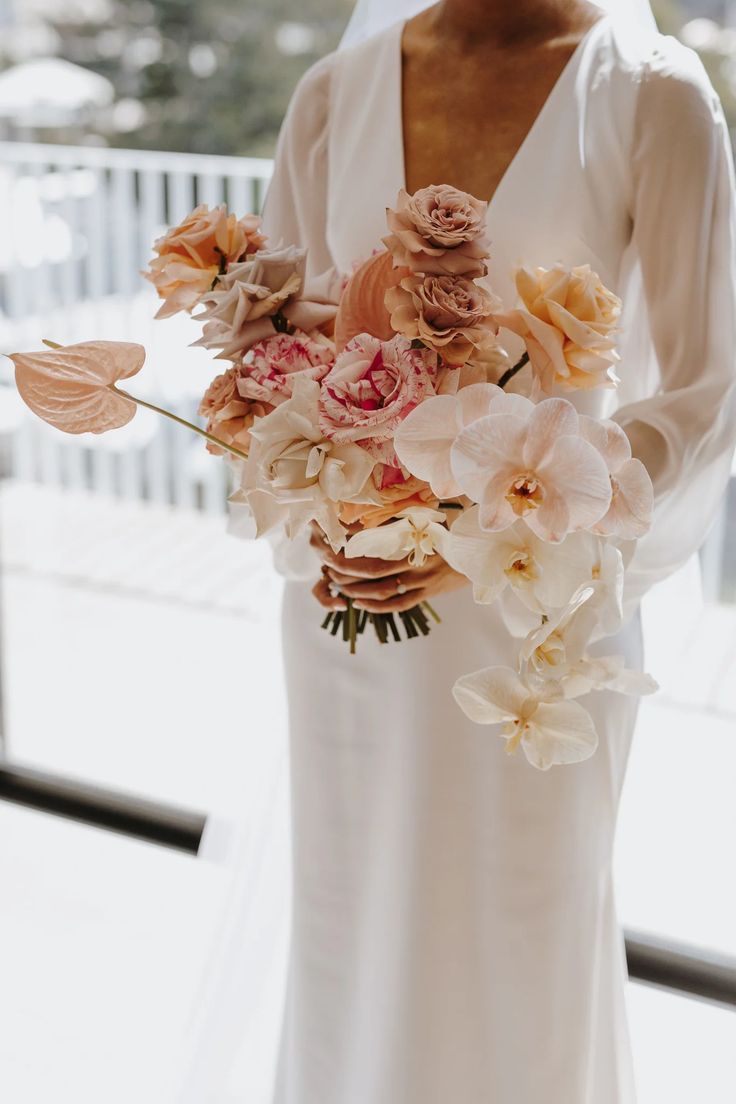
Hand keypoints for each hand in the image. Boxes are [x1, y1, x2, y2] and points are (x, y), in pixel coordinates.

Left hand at [309, 523, 468, 613]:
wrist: (482, 553)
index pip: (376, 543)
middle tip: (330, 570)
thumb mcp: (429, 517)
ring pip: (383, 589)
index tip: (335, 546)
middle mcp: (417, 559)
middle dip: (347, 572)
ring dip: (357, 590)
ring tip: (340, 587)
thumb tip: (372, 509)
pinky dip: (377, 606)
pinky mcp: (427, 593)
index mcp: (415, 536)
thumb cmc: (452, 530)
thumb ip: (404, 516)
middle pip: (373, 569)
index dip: (353, 547)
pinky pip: (398, 604)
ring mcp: (422, 579)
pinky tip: (361, 605)